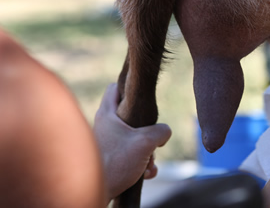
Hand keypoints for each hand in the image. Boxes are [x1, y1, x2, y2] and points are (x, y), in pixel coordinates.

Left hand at [93, 83, 171, 200]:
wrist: (96, 192)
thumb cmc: (116, 163)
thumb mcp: (146, 142)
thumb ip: (161, 131)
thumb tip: (164, 132)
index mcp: (107, 114)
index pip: (115, 88)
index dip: (130, 87)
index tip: (143, 95)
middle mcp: (104, 127)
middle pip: (132, 118)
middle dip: (148, 132)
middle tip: (152, 141)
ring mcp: (106, 143)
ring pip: (134, 139)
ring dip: (147, 152)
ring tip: (148, 164)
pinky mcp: (109, 159)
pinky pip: (130, 156)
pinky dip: (140, 165)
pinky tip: (145, 174)